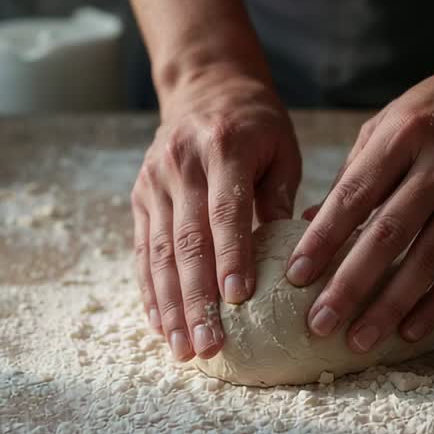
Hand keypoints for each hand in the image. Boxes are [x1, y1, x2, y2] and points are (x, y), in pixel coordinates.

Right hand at [132, 71, 301, 360]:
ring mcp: (153, 182)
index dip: (231, 256)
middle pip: (186, 241)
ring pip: (159, 254)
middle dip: (197, 299)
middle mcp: (180, 165)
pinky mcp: (139, 197)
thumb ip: (282, 197)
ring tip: (184, 349)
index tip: (239, 299)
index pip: (225, 211)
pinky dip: (151, 292)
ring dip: (171, 306)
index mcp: (223, 149)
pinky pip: (143, 251)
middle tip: (210, 344)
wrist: (205, 84)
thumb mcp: (281, 148)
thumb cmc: (257, 124)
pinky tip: (162, 326)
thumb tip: (294, 258)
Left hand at [286, 38, 433, 351]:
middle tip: (318, 323)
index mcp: (405, 133)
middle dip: (350, 284)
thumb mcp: (393, 120)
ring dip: (390, 305)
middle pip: (388, 234)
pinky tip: (411, 329)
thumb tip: (307, 226)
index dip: (322, 239)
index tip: (294, 277)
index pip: (354, 195)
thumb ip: (355, 172)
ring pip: (428, 258)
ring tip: (360, 339)